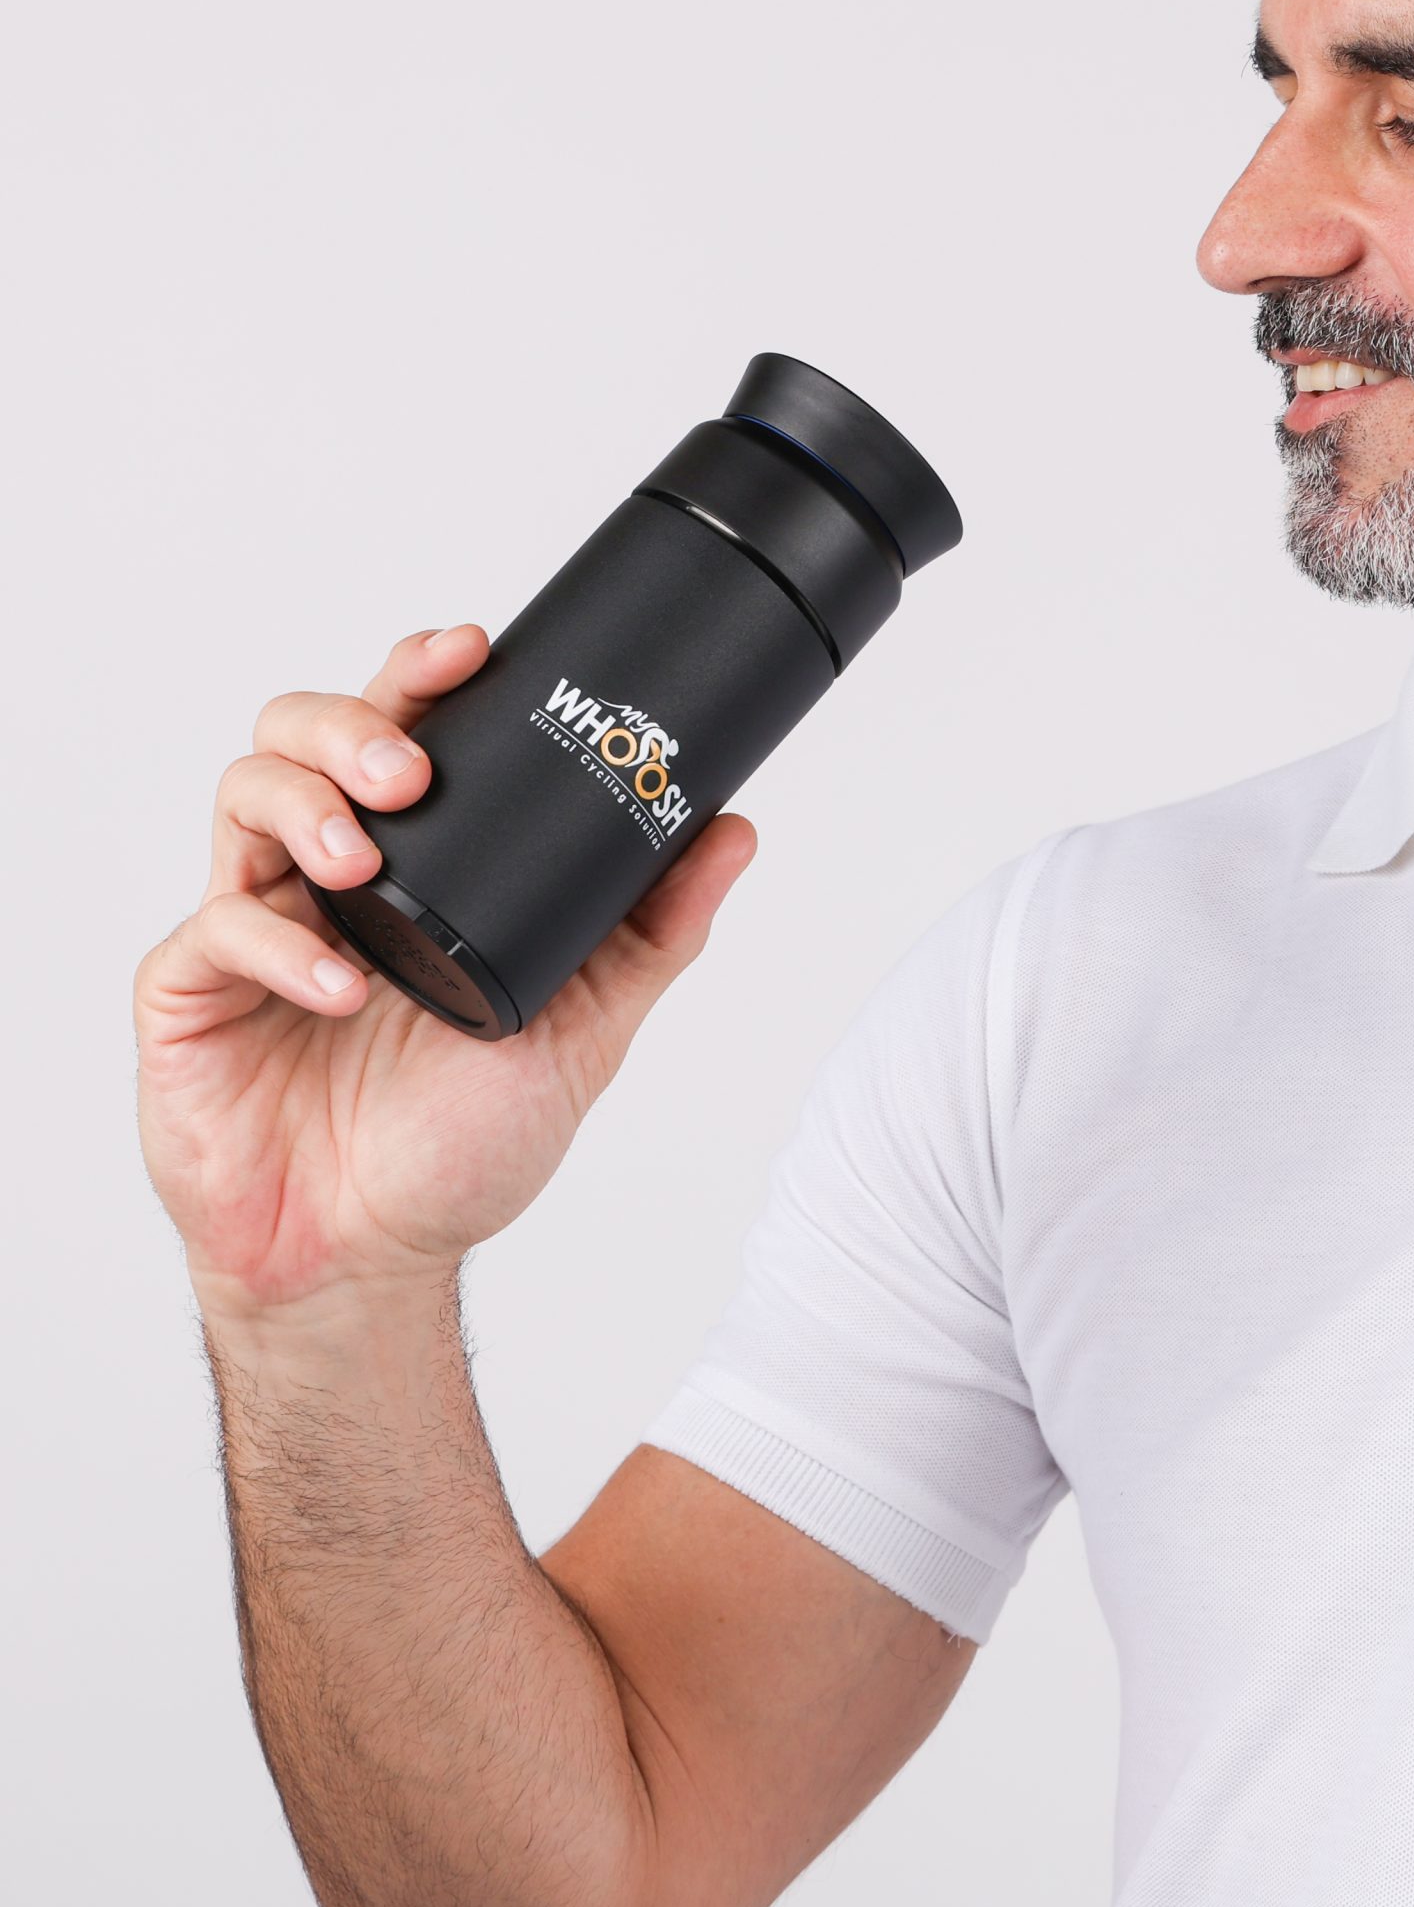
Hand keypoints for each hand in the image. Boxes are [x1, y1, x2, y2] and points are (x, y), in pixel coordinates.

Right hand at [135, 623, 757, 1321]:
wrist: (377, 1257)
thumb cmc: (462, 1140)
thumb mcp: (584, 1024)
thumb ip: (655, 930)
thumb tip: (731, 826)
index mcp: (412, 865)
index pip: (398, 731)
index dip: (420, 673)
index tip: (472, 648)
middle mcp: (323, 877)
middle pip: (299, 735)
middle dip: (351, 723)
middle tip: (408, 769)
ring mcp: (250, 929)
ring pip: (242, 799)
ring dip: (304, 809)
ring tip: (363, 859)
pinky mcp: (188, 999)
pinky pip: (210, 935)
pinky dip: (277, 948)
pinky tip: (338, 987)